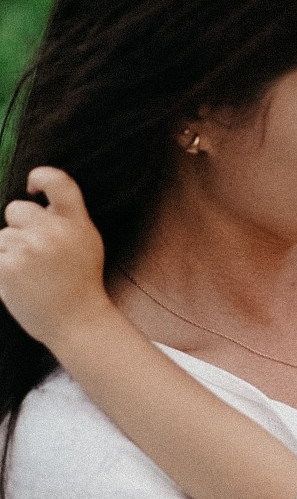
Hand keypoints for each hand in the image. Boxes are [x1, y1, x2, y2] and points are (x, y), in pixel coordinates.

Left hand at [0, 166, 108, 350]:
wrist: (77, 323)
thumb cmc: (80, 282)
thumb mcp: (87, 242)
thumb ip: (66, 217)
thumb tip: (35, 198)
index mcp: (75, 222)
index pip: (58, 182)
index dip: (41, 176)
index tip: (32, 187)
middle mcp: (53, 231)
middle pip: (16, 209)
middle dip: (19, 228)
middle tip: (36, 256)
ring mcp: (29, 249)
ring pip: (2, 236)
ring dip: (9, 253)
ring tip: (31, 276)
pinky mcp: (7, 268)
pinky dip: (2, 268)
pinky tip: (17, 282)